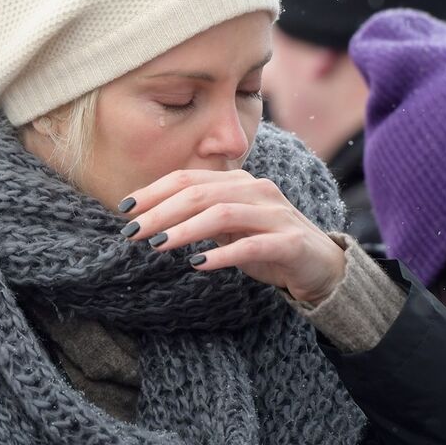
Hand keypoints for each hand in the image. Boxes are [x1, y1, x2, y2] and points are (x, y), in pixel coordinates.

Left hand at [118, 169, 345, 304]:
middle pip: (201, 193)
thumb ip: (200, 216)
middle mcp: (257, 190)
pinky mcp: (289, 242)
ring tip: (156, 245)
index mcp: (239, 182)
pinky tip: (197, 265)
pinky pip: (250, 246)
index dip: (154, 191)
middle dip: (161, 211)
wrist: (321, 266)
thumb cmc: (267, 244)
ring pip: (222, 214)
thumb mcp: (230, 227)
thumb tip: (151, 219)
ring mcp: (274, 215)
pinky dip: (221, 254)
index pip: (189, 178)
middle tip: (132, 231)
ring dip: (185, 230)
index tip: (125, 208)